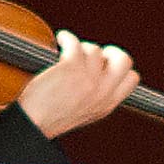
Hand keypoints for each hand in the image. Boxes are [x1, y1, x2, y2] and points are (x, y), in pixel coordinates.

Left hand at [21, 40, 140, 139]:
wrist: (32, 125)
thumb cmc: (50, 119)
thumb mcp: (84, 113)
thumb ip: (96, 96)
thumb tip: (100, 75)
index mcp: (106, 104)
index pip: (131, 78)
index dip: (119, 68)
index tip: (105, 64)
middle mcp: (102, 92)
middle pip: (124, 60)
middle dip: (110, 52)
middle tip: (94, 53)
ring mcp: (88, 79)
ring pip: (95, 50)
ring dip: (81, 47)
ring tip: (69, 49)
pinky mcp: (72, 67)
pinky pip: (76, 43)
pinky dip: (67, 38)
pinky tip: (61, 40)